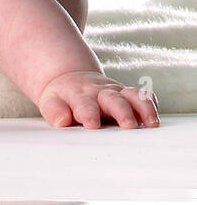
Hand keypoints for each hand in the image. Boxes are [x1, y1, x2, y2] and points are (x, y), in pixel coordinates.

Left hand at [36, 71, 159, 128]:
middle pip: (113, 99)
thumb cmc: (61, 97)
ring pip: (133, 96)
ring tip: (151, 123)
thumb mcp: (50, 102)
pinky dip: (151, 104)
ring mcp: (116, 92)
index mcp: (78, 95)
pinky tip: (154, 118)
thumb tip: (61, 120)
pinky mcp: (127, 93)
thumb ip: (54, 111)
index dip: (89, 113)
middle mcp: (99, 92)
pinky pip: (143, 96)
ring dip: (144, 108)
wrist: (70, 79)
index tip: (92, 124)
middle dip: (122, 112)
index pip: (84, 104)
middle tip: (128, 125)